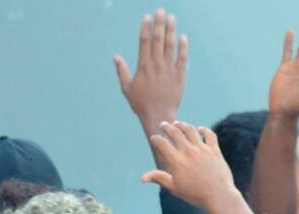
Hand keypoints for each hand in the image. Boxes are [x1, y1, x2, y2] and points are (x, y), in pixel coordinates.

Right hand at [114, 8, 187, 133]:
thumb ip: (122, 71)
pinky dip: (183, 48)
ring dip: (170, 31)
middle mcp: (157, 65)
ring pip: (170, 46)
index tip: (147, 17)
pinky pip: (182, 59)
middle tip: (161, 11)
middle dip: (159, 24)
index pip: (144, 42)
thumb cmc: (141, 104)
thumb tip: (115, 56)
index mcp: (143, 67)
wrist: (159, 117)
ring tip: (171, 18)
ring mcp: (169, 70)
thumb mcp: (127, 88)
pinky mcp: (179, 77)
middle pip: (158, 40)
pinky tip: (183, 37)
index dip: (146, 28)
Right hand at [143, 121, 240, 210]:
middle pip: (175, 132)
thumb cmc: (195, 194)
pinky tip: (200, 129)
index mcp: (177, 161)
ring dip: (182, 125)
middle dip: (167, 127)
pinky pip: (209, 135)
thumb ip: (159, 178)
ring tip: (178, 124)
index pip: (161, 143)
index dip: (155, 139)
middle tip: (163, 125)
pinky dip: (204, 130)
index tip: (154, 138)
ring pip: (190, 130)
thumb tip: (142, 178)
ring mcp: (203, 150)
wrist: (218, 196)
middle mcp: (189, 152)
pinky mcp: (214, 150)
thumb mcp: (174, 187)